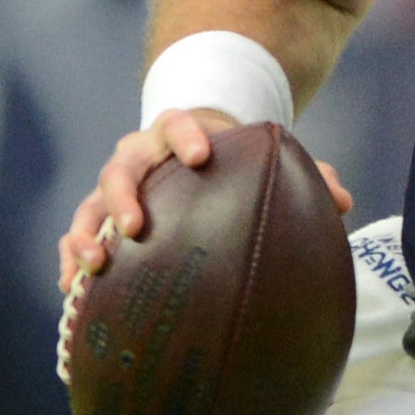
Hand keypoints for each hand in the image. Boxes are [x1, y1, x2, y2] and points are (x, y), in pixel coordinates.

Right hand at [56, 111, 353, 336]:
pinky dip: (71, 261)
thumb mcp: (260, 159)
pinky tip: (73, 292)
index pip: (176, 122)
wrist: (190, 152)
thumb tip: (343, 201)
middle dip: (123, 195)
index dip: (186, 135)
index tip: (200, 157)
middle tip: (136, 226)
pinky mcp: (98, 218)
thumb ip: (303, 173)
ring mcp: (113, 188)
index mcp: (178, 133)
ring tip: (94, 266)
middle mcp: (138, 156)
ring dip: (87, 234)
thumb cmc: (230, 162)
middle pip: (120, 167)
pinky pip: (76, 236)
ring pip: (90, 205)